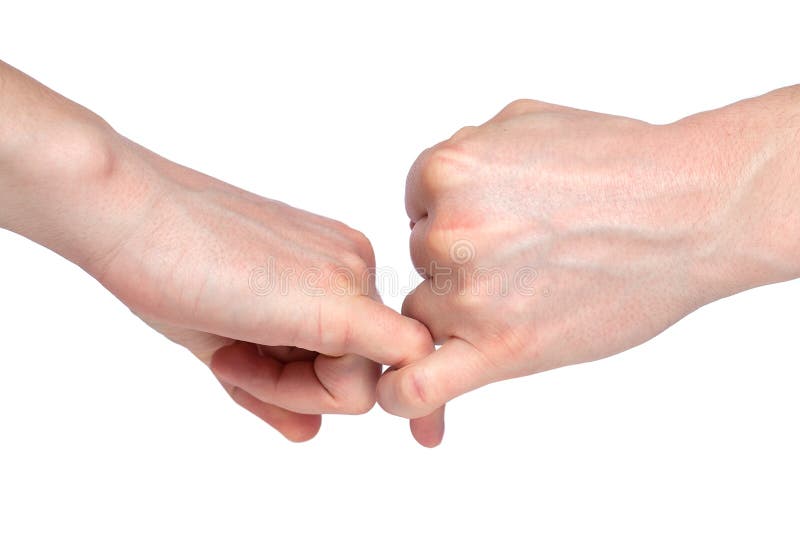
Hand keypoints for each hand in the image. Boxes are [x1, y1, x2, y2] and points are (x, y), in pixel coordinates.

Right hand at [82, 135, 443, 441]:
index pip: (350, 357)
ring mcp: (353, 276)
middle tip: (226, 359)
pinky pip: (363, 386)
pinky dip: (303, 394)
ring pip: (357, 389)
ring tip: (224, 350)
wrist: (127, 209)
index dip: (302, 383)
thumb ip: (274, 386)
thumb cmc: (166, 262)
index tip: (238, 359)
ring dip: (285, 391)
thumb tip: (309, 433)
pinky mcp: (340, 300)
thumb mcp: (229, 337)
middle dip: (292, 390)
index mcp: (336, 267)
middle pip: (358, 376)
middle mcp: (355, 266)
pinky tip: (234, 357)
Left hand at [378, 95, 799, 420]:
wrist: (691, 213)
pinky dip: (404, 394)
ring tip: (530, 291)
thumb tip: (436, 188)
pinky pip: (421, 386)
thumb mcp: (527, 120)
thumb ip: (466, 149)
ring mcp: (471, 295)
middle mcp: (448, 233)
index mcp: (448, 172)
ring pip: (427, 311)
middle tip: (529, 255)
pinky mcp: (501, 350)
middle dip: (462, 260)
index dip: (455, 215)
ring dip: (461, 308)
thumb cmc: (620, 163)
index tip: (502, 221)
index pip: (416, 207)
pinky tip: (402, 392)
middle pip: (424, 260)